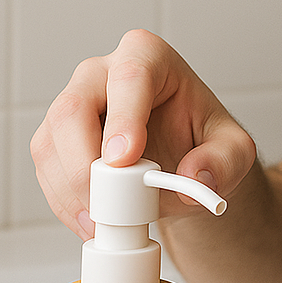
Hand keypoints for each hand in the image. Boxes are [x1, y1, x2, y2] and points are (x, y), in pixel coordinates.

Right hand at [31, 29, 256, 239]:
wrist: (183, 162)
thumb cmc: (204, 142)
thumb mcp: (234, 151)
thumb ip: (224, 161)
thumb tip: (196, 179)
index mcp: (148, 58)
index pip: (129, 76)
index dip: (123, 118)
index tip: (125, 160)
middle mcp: (101, 74)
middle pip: (73, 109)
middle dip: (85, 164)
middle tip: (110, 206)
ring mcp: (73, 105)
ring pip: (51, 143)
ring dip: (72, 191)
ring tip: (104, 224)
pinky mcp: (56, 139)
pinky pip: (48, 170)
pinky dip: (66, 203)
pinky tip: (91, 222)